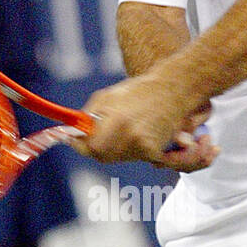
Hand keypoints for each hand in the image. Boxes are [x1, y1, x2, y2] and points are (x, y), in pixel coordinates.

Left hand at [70, 72, 217, 171]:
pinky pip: (136, 157)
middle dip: (97, 146)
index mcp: (116, 119)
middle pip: (102, 155)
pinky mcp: (154, 152)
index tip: (73, 140)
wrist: (174, 89)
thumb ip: (89, 116)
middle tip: (101, 133)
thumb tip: (72, 133)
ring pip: (118, 157)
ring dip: (117, 147)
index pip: (90, 146)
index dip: (80, 145)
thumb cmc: (139, 91)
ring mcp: (143, 145)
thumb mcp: (108, 97)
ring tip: (127, 127)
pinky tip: (141, 132)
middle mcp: (129, 135)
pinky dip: (135, 149)